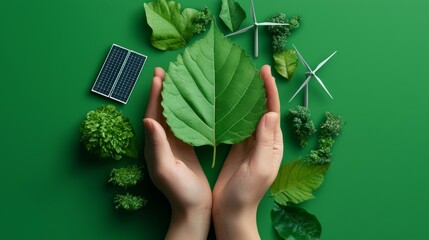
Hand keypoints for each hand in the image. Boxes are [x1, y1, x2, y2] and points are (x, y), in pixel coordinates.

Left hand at [144, 67, 211, 239]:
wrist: (194, 208)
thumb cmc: (180, 192)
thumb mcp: (167, 169)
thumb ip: (157, 146)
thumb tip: (148, 120)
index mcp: (155, 145)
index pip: (152, 114)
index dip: (154, 95)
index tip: (158, 76)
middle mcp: (162, 142)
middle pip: (160, 111)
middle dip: (162, 90)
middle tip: (166, 70)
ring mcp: (174, 144)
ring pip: (172, 115)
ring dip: (173, 97)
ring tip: (178, 80)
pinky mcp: (186, 147)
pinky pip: (184, 124)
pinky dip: (186, 110)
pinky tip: (192, 102)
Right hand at [212, 65, 283, 239]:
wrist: (231, 211)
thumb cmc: (247, 193)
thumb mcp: (260, 167)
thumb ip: (265, 142)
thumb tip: (271, 113)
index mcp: (272, 143)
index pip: (272, 111)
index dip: (269, 90)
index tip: (263, 70)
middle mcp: (262, 140)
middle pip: (260, 108)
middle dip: (257, 88)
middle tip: (247, 68)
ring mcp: (248, 143)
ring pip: (247, 114)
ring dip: (244, 97)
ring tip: (235, 79)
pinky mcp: (234, 147)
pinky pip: (235, 124)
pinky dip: (231, 111)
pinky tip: (223, 101)